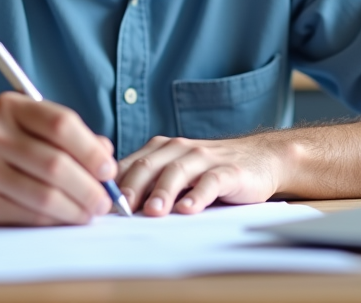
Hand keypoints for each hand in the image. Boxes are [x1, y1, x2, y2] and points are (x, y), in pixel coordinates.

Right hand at [0, 92, 117, 225]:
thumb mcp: (31, 128)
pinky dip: (53, 221)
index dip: (90, 150)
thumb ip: (70, 137)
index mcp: (9, 106)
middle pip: (55, 164)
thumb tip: (106, 155)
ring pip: (43, 195)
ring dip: (75, 209)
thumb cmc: (3, 148)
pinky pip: (27, 215)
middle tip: (104, 201)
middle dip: (88, 187)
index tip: (108, 170)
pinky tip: (64, 220)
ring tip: (89, 213)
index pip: (60, 123)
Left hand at [116, 134, 288, 215]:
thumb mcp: (176, 172)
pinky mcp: (229, 170)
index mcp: (161, 150)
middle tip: (121, 208)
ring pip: (177, 171)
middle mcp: (179, 149)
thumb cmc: (210, 171)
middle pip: (149, 165)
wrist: (261, 158)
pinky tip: (189, 209)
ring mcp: (204, 158)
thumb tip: (113, 209)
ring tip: (153, 212)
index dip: (113, 183)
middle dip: (133, 186)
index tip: (100, 204)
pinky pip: (211, 181)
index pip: (130, 164)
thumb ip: (149, 184)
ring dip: (163, 192)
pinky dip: (198, 195)